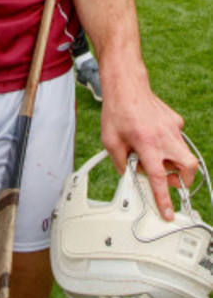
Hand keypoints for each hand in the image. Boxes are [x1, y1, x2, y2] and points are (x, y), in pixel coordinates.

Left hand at [100, 77, 198, 220]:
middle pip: (187, 167)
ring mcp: (173, 128)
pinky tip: (153, 137)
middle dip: (182, 180)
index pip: (158, 178)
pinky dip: (168, 144)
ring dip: (173, 162)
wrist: (125, 85)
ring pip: (184, 154)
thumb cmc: (117, 110)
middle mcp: (163, 136)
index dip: (163, 199)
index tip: (167, 212)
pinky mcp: (175, 120)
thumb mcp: (109, 140)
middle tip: (167, 179)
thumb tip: (129, 175)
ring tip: (155, 156)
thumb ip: (121, 162)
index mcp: (146, 143)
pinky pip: (176, 139)